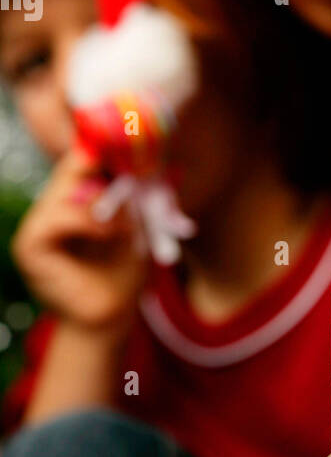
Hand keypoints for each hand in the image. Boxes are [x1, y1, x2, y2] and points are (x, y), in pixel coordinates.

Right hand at [12, 149, 145, 330]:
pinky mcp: (29, 246)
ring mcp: (37, 225)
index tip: (134, 138)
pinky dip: (88, 222)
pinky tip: (112, 234)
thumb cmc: (123, 275)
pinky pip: (57, 217)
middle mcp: (51, 207)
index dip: (106, 146)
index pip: (81, 159)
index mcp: (73, 200)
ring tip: (128, 224)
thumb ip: (150, 199)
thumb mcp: (142, 228)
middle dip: (107, 169)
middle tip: (137, 172)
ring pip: (65, 189)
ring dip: (104, 203)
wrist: (111, 317)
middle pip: (72, 167)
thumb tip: (175, 166)